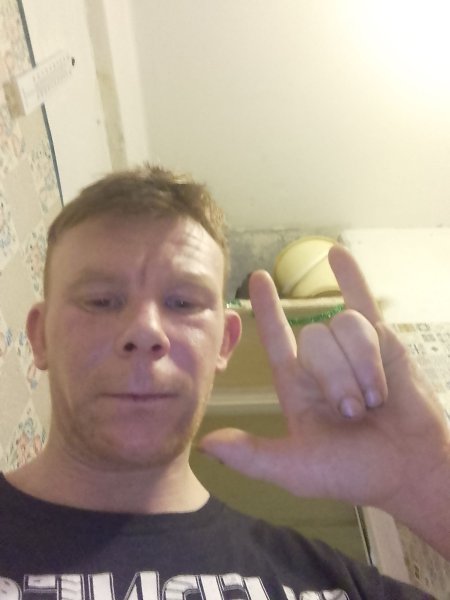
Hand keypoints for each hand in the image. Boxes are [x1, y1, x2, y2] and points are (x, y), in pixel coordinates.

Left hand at [200, 245, 449, 556]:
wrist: (411, 469)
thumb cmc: (355, 472)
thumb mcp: (296, 469)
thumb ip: (252, 455)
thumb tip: (204, 444)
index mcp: (297, 386)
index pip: (276, 339)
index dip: (266, 310)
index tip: (256, 279)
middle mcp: (322, 363)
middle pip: (315, 339)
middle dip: (338, 379)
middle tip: (355, 414)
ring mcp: (352, 348)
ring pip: (344, 327)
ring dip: (363, 366)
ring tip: (377, 399)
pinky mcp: (383, 341)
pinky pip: (362, 301)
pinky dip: (351, 276)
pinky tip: (337, 252)